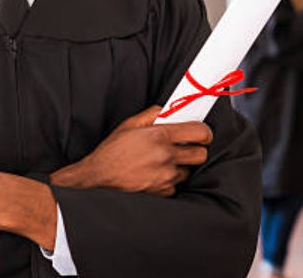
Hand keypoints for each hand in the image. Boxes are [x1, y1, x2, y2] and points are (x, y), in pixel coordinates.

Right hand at [51, 105, 211, 196]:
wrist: (98, 179)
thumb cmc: (111, 152)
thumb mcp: (129, 125)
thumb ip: (152, 115)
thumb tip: (167, 110)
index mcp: (160, 136)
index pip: (199, 132)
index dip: (204, 132)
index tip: (201, 133)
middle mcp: (166, 157)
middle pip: (201, 154)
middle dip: (196, 150)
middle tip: (185, 148)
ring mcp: (165, 176)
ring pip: (188, 171)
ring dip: (181, 166)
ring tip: (164, 162)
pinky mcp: (162, 192)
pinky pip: (176, 186)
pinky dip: (170, 181)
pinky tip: (156, 175)